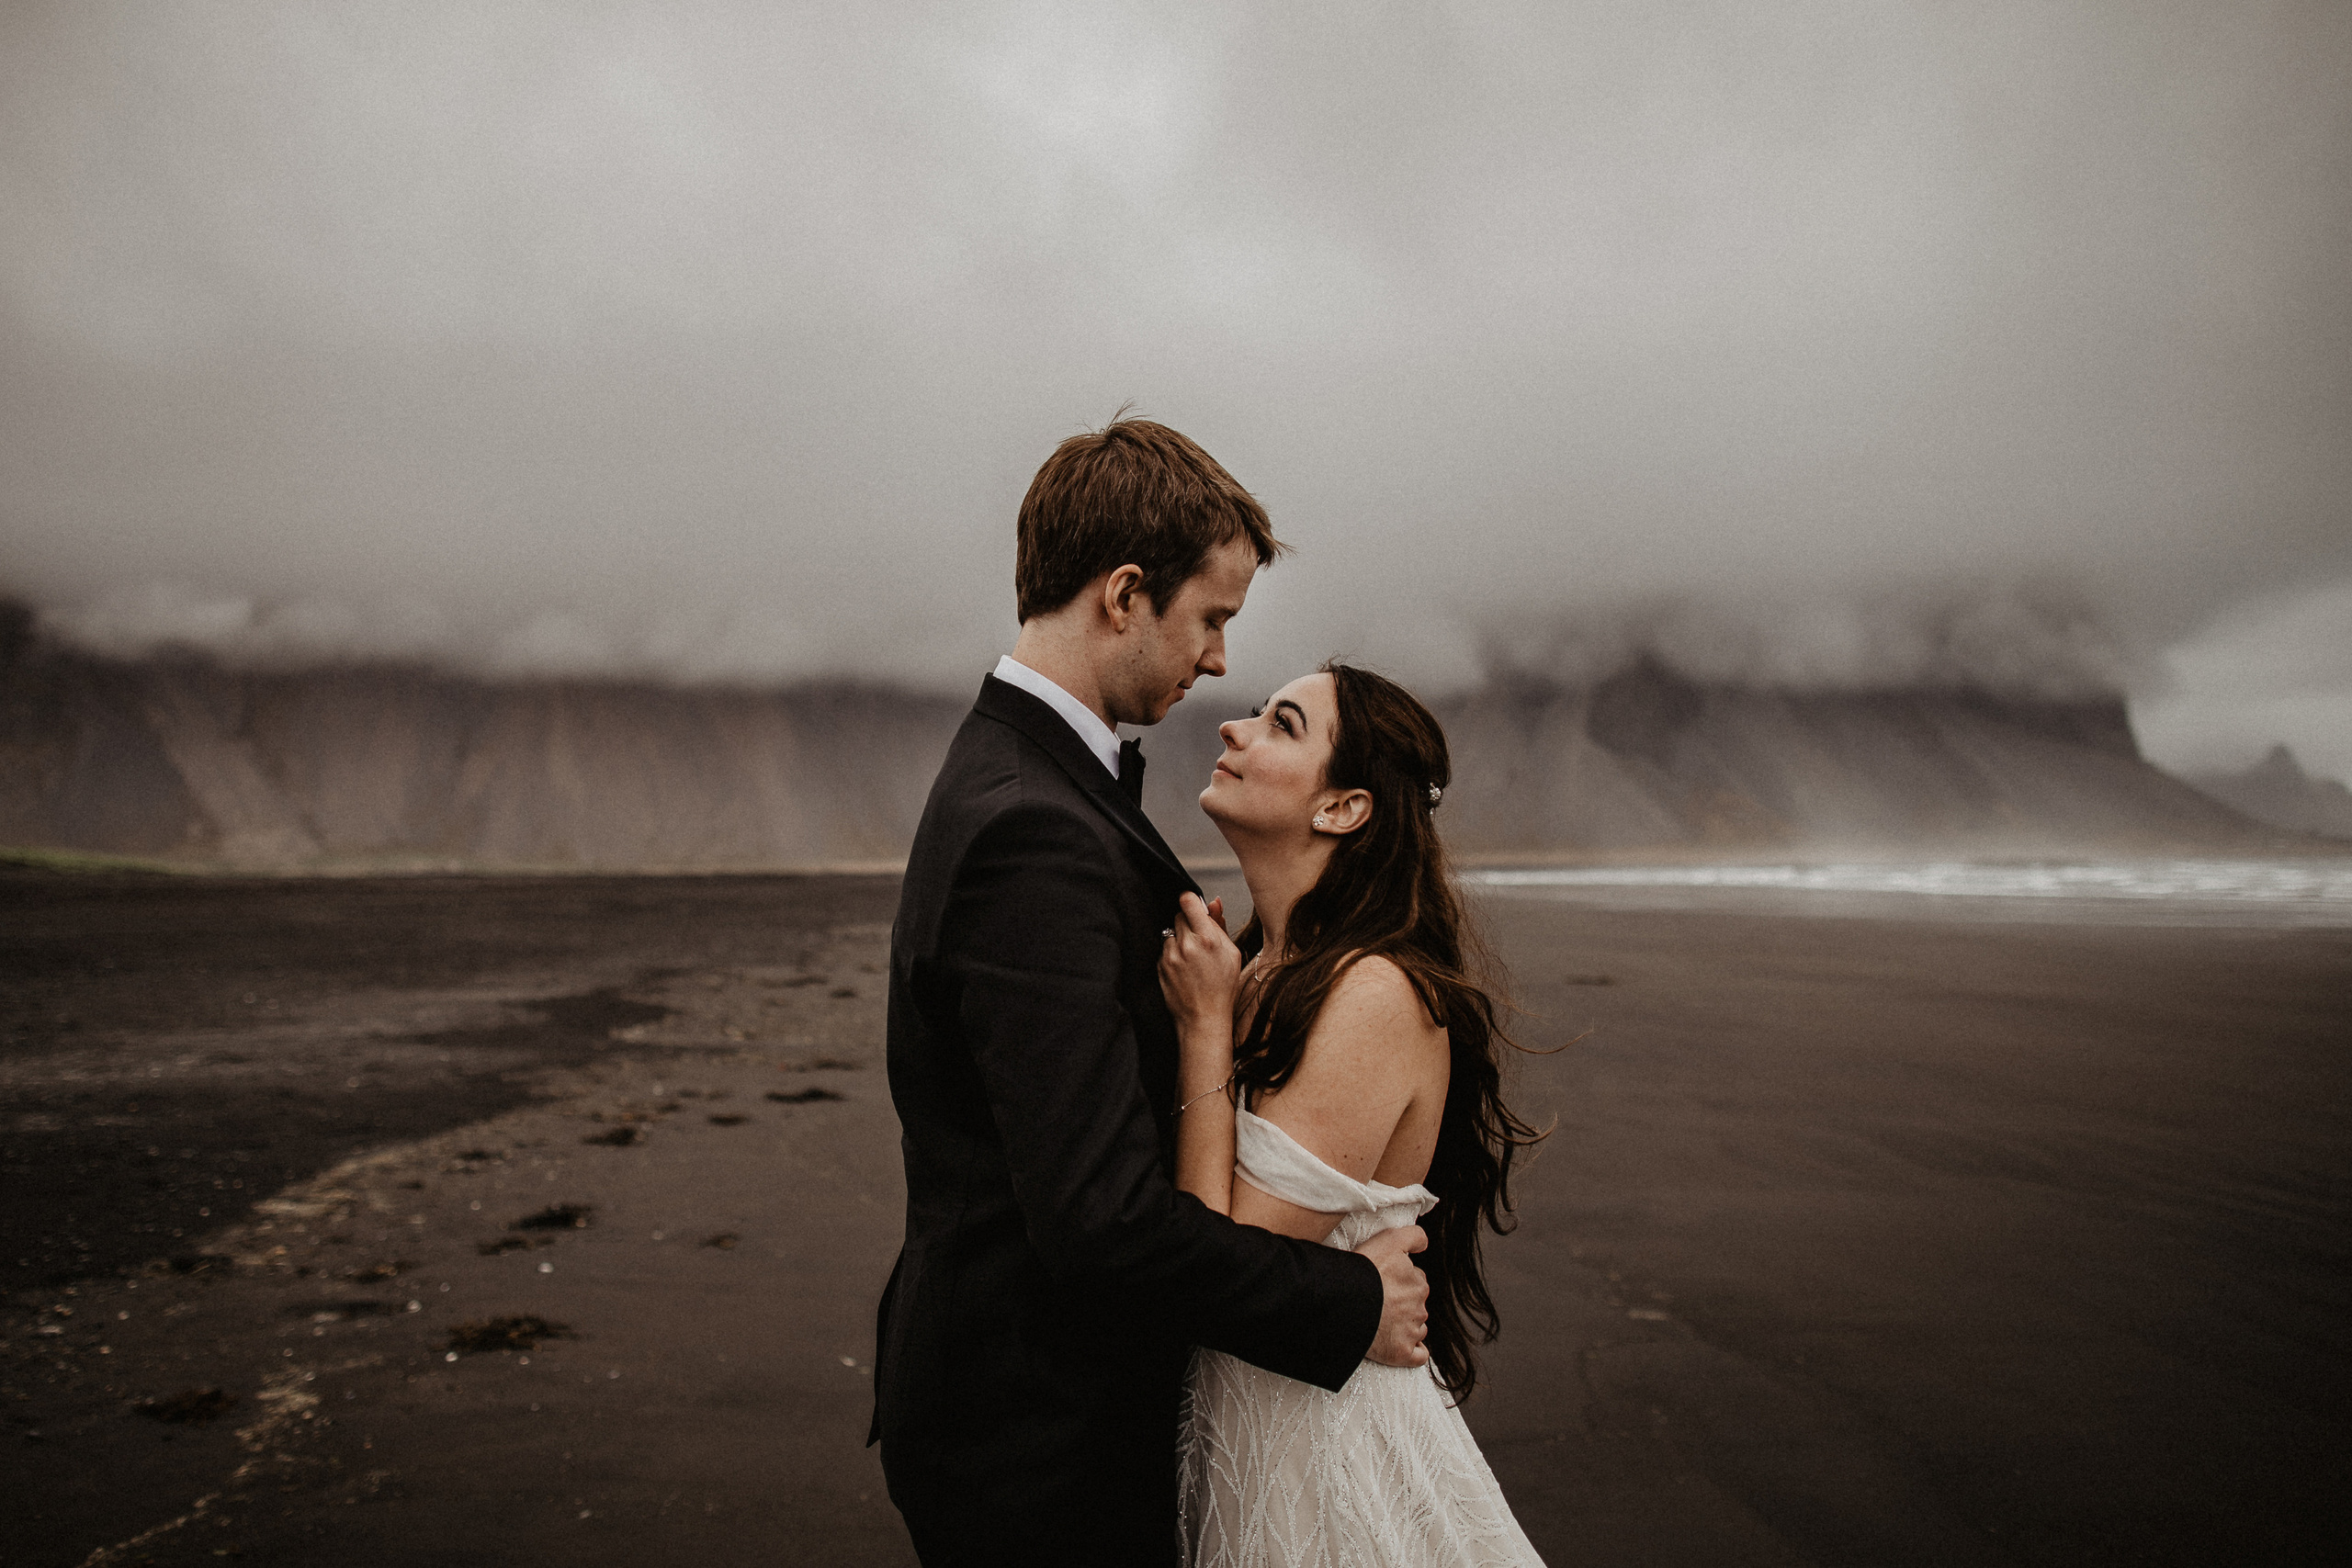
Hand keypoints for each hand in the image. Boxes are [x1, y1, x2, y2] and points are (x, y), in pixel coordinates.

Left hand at [1157, 891, 1239, 1031]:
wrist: (1204, 1018)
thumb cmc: (1222, 988)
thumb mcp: (1231, 954)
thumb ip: (1220, 925)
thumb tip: (1213, 902)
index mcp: (1207, 939)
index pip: (1188, 901)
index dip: (1191, 900)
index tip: (1193, 905)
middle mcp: (1186, 944)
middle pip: (1178, 915)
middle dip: (1187, 921)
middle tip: (1199, 938)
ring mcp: (1170, 955)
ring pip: (1170, 932)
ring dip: (1179, 938)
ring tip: (1192, 957)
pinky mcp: (1160, 965)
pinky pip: (1164, 948)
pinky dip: (1173, 952)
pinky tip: (1184, 968)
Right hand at [1356, 1225, 1429, 1367]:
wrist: (1345, 1301)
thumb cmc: (1365, 1270)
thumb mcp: (1390, 1240)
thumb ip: (1414, 1237)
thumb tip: (1424, 1244)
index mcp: (1418, 1285)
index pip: (1417, 1281)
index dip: (1401, 1280)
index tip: (1385, 1281)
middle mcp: (1419, 1309)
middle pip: (1416, 1305)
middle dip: (1404, 1303)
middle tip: (1380, 1300)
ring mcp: (1411, 1333)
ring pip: (1417, 1328)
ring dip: (1406, 1325)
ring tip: (1382, 1321)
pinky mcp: (1401, 1353)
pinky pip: (1418, 1355)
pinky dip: (1414, 1351)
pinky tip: (1404, 1345)